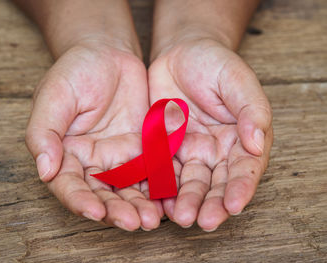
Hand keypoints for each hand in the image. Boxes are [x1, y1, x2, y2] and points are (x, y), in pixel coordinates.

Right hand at [26, 42, 162, 230]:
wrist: (109, 53)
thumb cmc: (76, 71)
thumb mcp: (53, 96)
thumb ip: (44, 133)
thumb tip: (44, 170)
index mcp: (66, 154)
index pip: (69, 185)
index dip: (80, 201)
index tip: (96, 211)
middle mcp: (93, 162)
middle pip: (103, 194)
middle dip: (117, 211)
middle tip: (134, 223)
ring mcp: (120, 157)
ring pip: (129, 188)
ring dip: (140, 205)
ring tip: (153, 218)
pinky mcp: (144, 149)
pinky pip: (152, 170)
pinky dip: (160, 186)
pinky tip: (169, 198)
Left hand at [148, 39, 272, 230]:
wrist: (180, 54)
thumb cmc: (214, 63)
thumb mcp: (237, 80)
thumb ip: (251, 110)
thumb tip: (257, 143)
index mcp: (241, 138)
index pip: (244, 168)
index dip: (240, 187)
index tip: (234, 205)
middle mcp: (217, 151)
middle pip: (217, 183)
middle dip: (212, 204)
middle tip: (205, 222)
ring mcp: (190, 151)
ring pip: (190, 183)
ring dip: (186, 201)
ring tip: (181, 217)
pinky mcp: (166, 149)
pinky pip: (163, 171)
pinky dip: (162, 188)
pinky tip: (159, 202)